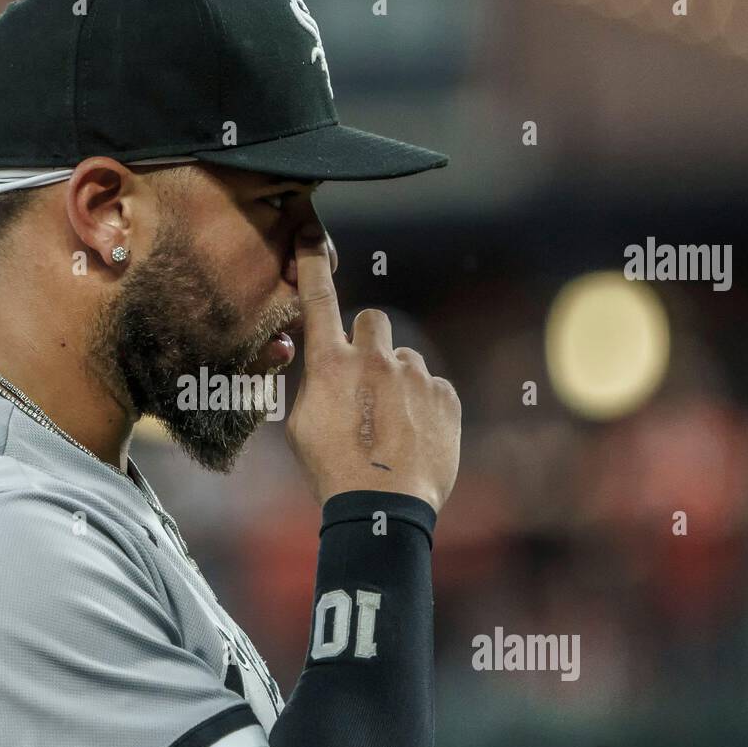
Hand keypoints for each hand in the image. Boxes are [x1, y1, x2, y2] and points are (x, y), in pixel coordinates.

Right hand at [285, 223, 460, 512]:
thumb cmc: (332, 472)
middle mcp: (373, 359)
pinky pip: (433, 386)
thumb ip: (314, 385)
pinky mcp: (445, 396)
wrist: (382, 509)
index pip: (319, 301)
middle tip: (366, 382)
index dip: (312, 266)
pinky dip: (425, 405)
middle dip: (369, 342)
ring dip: (398, 380)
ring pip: (404, 359)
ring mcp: (413, 376)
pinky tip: (414, 437)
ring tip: (391, 425)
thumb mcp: (302, 427)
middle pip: (373, 320)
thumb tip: (325, 367)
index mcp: (330, 365)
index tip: (310, 237)